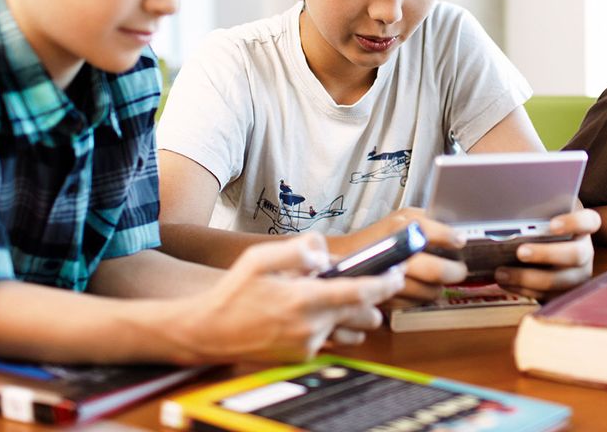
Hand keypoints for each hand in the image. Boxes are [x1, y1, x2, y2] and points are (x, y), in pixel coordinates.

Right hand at [176, 233, 401, 363]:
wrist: (209, 332)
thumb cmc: (233, 293)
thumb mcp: (260, 258)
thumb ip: (296, 249)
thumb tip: (323, 253)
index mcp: (304, 300)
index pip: (360, 292)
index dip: (385, 282)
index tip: (397, 272)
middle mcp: (311, 327)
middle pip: (365, 313)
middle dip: (374, 296)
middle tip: (368, 278)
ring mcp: (308, 345)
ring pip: (351, 328)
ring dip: (354, 312)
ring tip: (336, 294)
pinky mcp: (303, 356)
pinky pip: (331, 337)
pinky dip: (333, 323)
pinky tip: (315, 310)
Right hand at [332, 208, 467, 304]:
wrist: (343, 256)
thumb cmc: (376, 236)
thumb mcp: (401, 217)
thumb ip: (428, 219)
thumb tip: (455, 230)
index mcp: (403, 230)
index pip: (438, 235)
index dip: (453, 239)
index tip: (459, 242)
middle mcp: (398, 254)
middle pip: (438, 271)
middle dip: (455, 272)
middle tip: (459, 270)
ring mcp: (391, 279)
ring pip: (429, 292)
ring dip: (438, 288)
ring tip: (437, 280)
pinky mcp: (386, 297)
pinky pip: (414, 303)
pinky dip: (421, 298)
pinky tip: (420, 288)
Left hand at [493, 207, 600, 299]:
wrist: (548, 250)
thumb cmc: (543, 228)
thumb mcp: (544, 216)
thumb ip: (537, 214)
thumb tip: (511, 213)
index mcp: (583, 228)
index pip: (588, 221)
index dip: (574, 223)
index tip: (552, 225)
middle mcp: (585, 252)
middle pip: (575, 255)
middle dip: (546, 254)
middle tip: (520, 252)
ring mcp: (578, 276)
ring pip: (559, 281)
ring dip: (527, 278)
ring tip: (502, 273)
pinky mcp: (564, 294)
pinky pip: (547, 296)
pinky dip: (523, 290)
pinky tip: (506, 283)